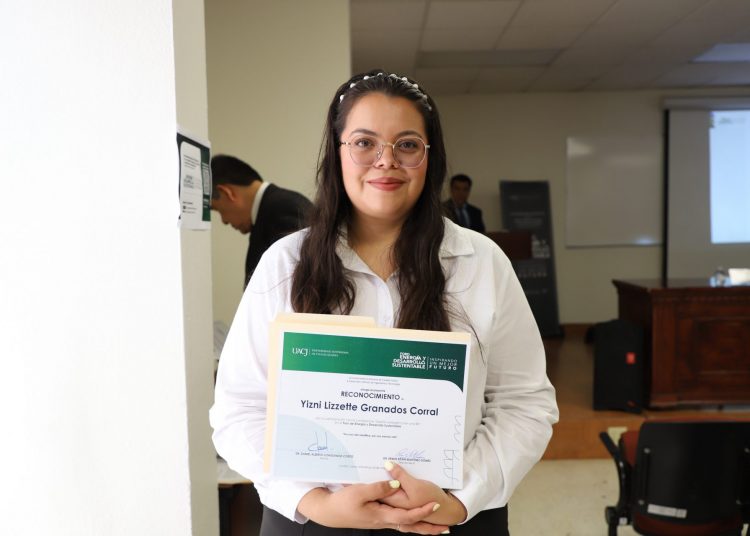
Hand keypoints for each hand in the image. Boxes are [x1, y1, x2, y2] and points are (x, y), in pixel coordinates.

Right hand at [297, 480, 448, 534]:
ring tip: (436, 528)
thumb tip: (395, 484)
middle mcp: (384, 521)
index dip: (423, 512)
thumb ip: (379, 488)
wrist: (329, 512)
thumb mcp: (359, 492)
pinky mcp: (377, 517)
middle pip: (411, 526)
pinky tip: (412, 519)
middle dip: (429, 528)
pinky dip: (409, 522)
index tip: (436, 506)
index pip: (407, 516)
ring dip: (421, 527)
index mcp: (381, 515)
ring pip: (406, 525)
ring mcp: (381, 520)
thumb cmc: (342, 503)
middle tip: (446, 529)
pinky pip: (398, 522)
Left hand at [380, 461, 467, 526]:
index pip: (378, 487)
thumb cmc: (431, 499)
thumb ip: (400, 476)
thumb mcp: (416, 486)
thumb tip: (387, 464)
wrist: (446, 509)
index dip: (375, 473)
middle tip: (381, 456)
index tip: (375, 459)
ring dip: (389, 474)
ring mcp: (400, 501)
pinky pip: (397, 486)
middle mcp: (394, 502)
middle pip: (382, 486)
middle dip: (381, 472)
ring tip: (389, 460)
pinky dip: (397, 478)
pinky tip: (398, 469)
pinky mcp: (405, 497)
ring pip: (389, 486)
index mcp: (393, 501)